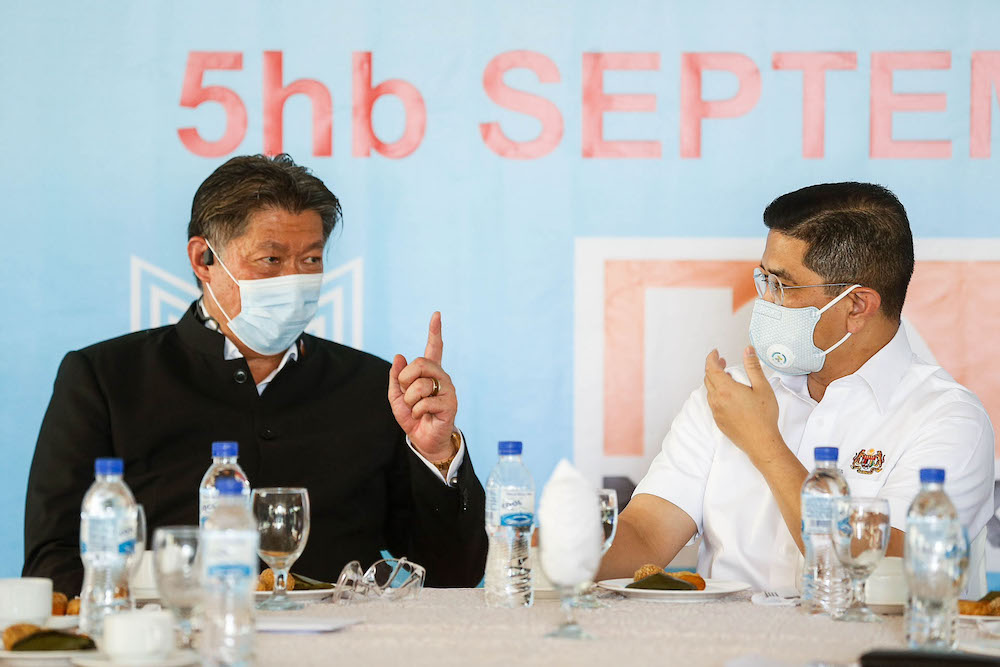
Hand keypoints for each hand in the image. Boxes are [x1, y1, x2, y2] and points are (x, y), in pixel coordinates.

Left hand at [388, 312, 457, 461]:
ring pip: (421, 385)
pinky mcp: (450, 405)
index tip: (437, 314)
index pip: (434, 348)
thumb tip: (399, 356)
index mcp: (429, 372)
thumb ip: (396, 377)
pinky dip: (417, 411)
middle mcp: (442, 377)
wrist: (424, 440)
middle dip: (406, 378)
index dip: (435, 331)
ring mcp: (448, 390)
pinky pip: (425, 402)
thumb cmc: (412, 417)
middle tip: (406, 393)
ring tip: (415, 409)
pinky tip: (422, 416)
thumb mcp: (396, 397)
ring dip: (410, 400)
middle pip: (421, 363)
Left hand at [704, 346, 781, 463]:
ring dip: (715, 381)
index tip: (715, 353)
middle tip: (722, 362)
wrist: (761, 442)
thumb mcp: (762, 387)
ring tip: (728, 378)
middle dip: (713, 368)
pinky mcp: (719, 421)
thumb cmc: (763, 417)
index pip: (711, 369)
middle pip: (708, 379)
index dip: (711, 358)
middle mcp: (717, 400)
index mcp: (725, 390)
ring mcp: (716, 412)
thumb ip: (753, 367)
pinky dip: (717, 393)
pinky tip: (729, 395)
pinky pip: (713, 403)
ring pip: (710, 391)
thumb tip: (747, 350)